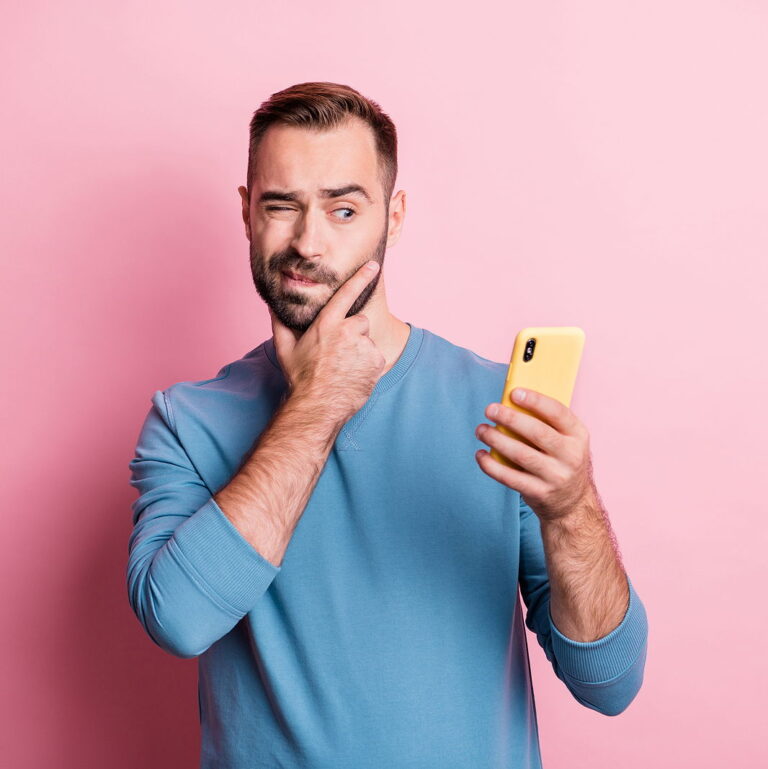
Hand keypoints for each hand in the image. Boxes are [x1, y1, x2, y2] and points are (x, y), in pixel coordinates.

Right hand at [269, 261, 385, 423]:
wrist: (317, 406)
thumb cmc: (299, 377)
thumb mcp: (284, 348)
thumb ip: (280, 323)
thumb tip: (272, 305)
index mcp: (327, 324)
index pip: (347, 293)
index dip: (361, 277)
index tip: (373, 266)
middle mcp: (348, 331)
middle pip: (358, 322)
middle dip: (352, 333)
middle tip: (338, 353)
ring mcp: (364, 346)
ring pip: (366, 341)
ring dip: (359, 351)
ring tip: (344, 368)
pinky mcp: (376, 361)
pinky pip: (375, 358)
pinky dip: (367, 366)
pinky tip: (353, 376)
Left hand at [474, 388, 596, 521]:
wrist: (572, 503)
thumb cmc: (561, 461)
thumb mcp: (566, 441)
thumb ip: (546, 423)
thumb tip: (511, 403)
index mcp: (578, 436)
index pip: (558, 413)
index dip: (536, 401)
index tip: (514, 393)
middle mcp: (571, 456)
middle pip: (537, 432)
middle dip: (510, 418)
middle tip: (490, 409)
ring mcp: (556, 476)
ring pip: (521, 454)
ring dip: (496, 439)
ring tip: (481, 430)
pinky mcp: (540, 493)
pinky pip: (510, 477)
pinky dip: (491, 465)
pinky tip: (481, 454)